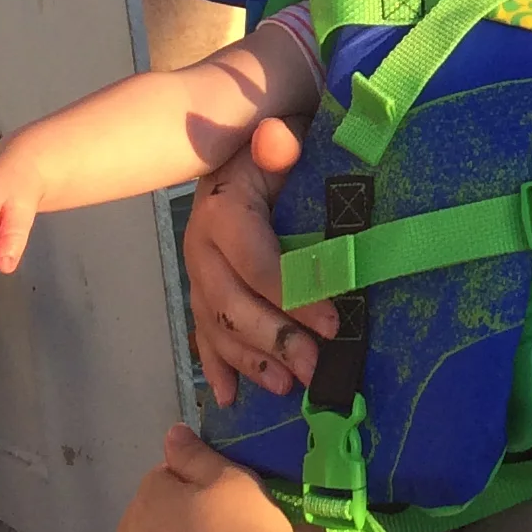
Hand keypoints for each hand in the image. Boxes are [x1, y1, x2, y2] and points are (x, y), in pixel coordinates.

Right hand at [183, 116, 333, 405]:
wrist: (240, 149)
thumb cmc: (275, 148)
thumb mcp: (280, 136)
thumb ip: (279, 144)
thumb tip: (277, 141)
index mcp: (223, 212)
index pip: (257, 263)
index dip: (294, 294)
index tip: (333, 322)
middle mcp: (202, 248)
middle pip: (234, 305)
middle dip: (276, 340)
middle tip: (316, 368)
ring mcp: (198, 274)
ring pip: (218, 327)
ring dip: (252, 361)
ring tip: (287, 386)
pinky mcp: (202, 292)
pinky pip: (204, 334)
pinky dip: (217, 366)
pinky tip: (231, 396)